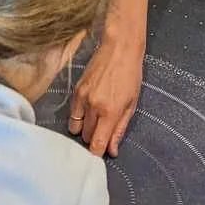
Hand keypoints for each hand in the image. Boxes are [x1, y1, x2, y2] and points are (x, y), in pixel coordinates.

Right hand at [69, 29, 143, 156]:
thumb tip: (112, 150)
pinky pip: (72, 115)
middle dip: (94, 139)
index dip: (97, 153)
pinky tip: (88, 111)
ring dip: (85, 129)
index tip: (100, 154)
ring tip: (96, 120)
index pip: (96, 144)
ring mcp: (82, 99)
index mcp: (110, 112)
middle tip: (104, 131)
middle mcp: (93, 107)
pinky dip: (78, 118)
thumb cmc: (131, 75)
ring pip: (77, 128)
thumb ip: (120, 129)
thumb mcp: (132, 105)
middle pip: (86, 137)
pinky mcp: (75, 91)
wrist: (119, 50)